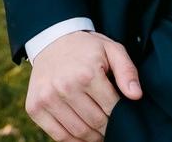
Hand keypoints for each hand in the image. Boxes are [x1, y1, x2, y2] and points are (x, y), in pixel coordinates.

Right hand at [26, 30, 141, 141]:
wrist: (53, 40)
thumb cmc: (87, 48)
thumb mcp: (112, 49)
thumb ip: (127, 71)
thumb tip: (136, 96)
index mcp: (88, 73)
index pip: (111, 108)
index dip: (120, 116)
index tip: (123, 117)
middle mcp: (66, 87)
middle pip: (95, 122)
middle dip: (107, 128)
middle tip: (113, 128)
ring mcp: (48, 99)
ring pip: (77, 132)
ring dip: (92, 137)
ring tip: (99, 133)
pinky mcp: (35, 107)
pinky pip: (58, 135)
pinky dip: (73, 141)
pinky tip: (82, 135)